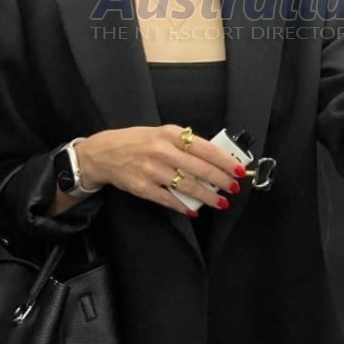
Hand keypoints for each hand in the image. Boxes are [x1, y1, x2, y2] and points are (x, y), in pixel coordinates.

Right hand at [76, 127, 248, 216]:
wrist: (104, 153)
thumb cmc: (138, 141)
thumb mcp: (163, 133)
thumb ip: (186, 144)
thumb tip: (214, 158)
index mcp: (170, 134)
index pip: (205, 148)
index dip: (225, 161)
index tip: (239, 170)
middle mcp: (162, 151)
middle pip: (200, 169)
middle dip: (221, 181)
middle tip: (233, 188)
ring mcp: (152, 170)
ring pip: (187, 186)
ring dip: (207, 197)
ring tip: (220, 202)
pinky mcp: (143, 187)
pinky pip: (169, 199)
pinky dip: (183, 207)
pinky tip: (193, 210)